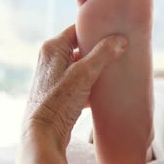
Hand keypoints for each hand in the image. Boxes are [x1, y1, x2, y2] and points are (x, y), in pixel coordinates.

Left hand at [17, 25, 126, 163]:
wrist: (43, 134)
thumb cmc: (59, 101)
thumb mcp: (85, 73)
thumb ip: (103, 53)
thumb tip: (120, 40)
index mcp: (53, 47)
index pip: (77, 29)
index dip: (95, 29)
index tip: (113, 32)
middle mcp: (50, 58)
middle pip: (79, 47)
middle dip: (98, 51)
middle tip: (118, 50)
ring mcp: (52, 76)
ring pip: (80, 65)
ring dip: (95, 69)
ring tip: (114, 70)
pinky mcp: (57, 92)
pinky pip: (78, 81)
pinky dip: (90, 84)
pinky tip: (103, 90)